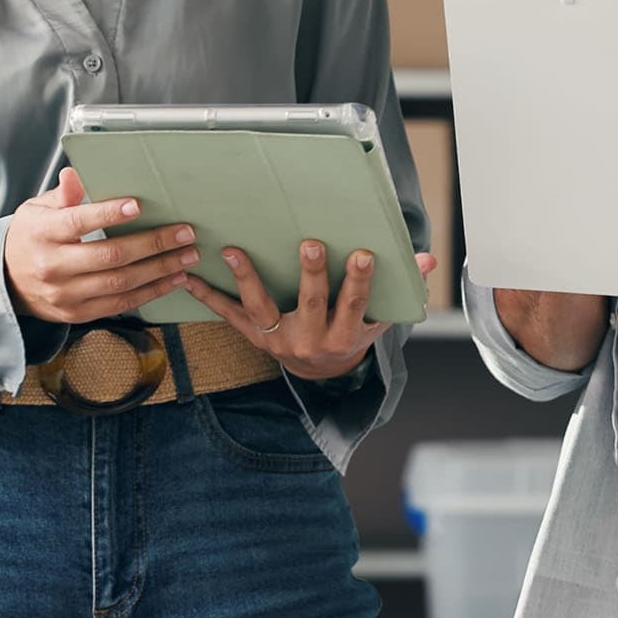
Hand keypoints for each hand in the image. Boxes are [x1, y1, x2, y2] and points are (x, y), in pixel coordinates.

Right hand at [3, 168, 200, 324]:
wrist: (6, 282)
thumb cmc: (31, 237)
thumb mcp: (37, 210)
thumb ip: (63, 195)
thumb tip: (75, 174)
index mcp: (43, 233)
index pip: (78, 222)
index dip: (108, 213)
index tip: (137, 205)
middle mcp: (54, 266)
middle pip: (109, 256)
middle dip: (152, 244)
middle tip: (184, 232)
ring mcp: (66, 294)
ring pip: (120, 283)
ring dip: (159, 270)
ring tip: (187, 257)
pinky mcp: (78, 313)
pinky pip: (120, 304)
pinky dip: (151, 292)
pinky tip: (172, 280)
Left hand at [181, 242, 437, 380]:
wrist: (321, 372)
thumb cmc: (351, 332)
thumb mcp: (380, 318)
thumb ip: (404, 287)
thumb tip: (429, 258)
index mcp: (344, 335)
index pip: (356, 304)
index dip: (360, 282)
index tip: (364, 254)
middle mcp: (310, 340)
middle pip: (312, 304)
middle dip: (313, 275)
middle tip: (312, 245)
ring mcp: (279, 339)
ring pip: (263, 308)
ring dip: (248, 279)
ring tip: (235, 252)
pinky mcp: (253, 336)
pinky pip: (228, 316)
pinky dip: (207, 296)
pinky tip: (188, 276)